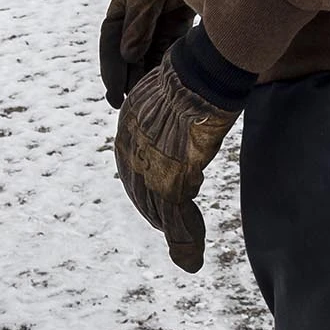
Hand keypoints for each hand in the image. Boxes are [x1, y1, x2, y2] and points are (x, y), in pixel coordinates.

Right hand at [100, 0, 193, 107]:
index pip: (110, 43)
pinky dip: (163, 68)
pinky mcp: (176, 27)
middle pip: (128, 55)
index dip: (111, 70)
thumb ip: (138, 22)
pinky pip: (166, 52)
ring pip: (147, 57)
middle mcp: (136, 17)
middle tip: (130, 105)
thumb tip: (127, 55)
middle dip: (128, 79)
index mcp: (122, 7)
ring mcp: (156, 23)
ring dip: (145, 76)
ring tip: (147, 100)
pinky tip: (165, 85)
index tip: (114, 94)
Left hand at [112, 49, 238, 271]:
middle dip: (158, 215)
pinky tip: (192, 257)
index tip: (163, 202)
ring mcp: (150, 167)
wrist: (202, 72)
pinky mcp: (172, 179)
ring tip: (187, 253)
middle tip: (177, 232)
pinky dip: (185, 242)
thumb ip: (170, 112)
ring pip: (160, 212)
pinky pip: (177, 219)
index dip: (148, 190)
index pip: (134, 169)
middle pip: (142, 194)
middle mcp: (132, 150)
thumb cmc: (194, 72)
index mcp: (128, 126)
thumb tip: (181, 105)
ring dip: (176, 236)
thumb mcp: (173, 92)